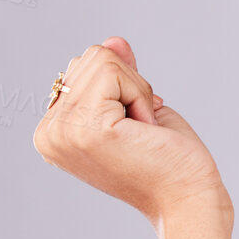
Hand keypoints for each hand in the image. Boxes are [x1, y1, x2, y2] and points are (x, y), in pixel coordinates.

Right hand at [32, 37, 229, 226]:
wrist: (189, 198)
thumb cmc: (169, 159)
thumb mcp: (138, 106)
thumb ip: (117, 74)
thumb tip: (114, 40)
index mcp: (52, 132)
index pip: (82, 68)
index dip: (122, 88)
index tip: (135, 129)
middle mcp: (49, 133)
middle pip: (89, 59)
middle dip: (130, 85)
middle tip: (143, 129)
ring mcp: (64, 131)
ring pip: (102, 61)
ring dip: (137, 91)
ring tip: (143, 131)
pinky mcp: (88, 127)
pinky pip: (114, 73)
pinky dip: (141, 95)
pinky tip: (146, 130)